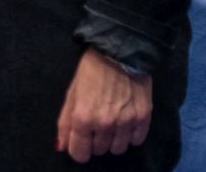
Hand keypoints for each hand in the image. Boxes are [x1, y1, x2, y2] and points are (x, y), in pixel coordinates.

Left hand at [56, 48, 152, 163]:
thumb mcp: (72, 93)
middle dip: (95, 140)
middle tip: (96, 123)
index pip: (80, 154)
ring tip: (112, 121)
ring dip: (113, 139)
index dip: (78, 149)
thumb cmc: (91, 70)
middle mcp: (105, 124)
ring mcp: (126, 122)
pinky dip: (130, 134)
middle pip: (99, 151)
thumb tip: (62, 146)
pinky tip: (126, 120)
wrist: (120, 52)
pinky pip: (136, 140)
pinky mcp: (143, 118)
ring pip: (118, 149)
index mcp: (83, 118)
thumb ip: (65, 121)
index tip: (80, 141)